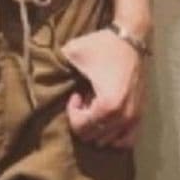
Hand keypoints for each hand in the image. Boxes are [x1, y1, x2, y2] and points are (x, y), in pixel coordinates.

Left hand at [60, 27, 147, 149]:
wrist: (131, 38)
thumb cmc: (102, 45)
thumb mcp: (73, 52)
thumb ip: (56, 66)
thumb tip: (38, 75)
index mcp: (108, 105)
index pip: (81, 128)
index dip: (72, 112)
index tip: (75, 94)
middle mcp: (123, 117)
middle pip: (93, 137)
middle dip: (84, 120)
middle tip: (84, 100)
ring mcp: (134, 118)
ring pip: (108, 141)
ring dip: (97, 126)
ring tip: (95, 106)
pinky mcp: (141, 114)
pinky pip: (127, 140)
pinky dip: (114, 135)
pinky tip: (108, 117)